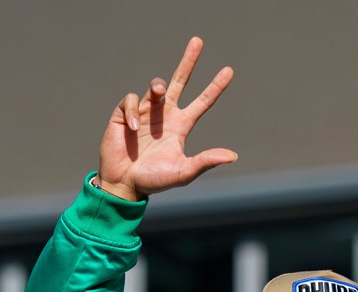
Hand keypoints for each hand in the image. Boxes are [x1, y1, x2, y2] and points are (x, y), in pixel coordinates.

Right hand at [97, 37, 236, 201]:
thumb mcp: (183, 172)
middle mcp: (165, 115)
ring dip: (157, 87)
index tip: (229, 71)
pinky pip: (132, 100)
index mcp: (181, 126)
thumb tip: (233, 156)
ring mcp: (145, 112)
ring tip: (158, 92)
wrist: (124, 184)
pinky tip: (133, 129)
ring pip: (155, 87)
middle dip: (189, 61)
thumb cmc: (155, 181)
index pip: (202, 102)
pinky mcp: (125, 113)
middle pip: (179, 81)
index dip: (215, 87)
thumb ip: (205, 162)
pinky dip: (134, 110)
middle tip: (198, 41)